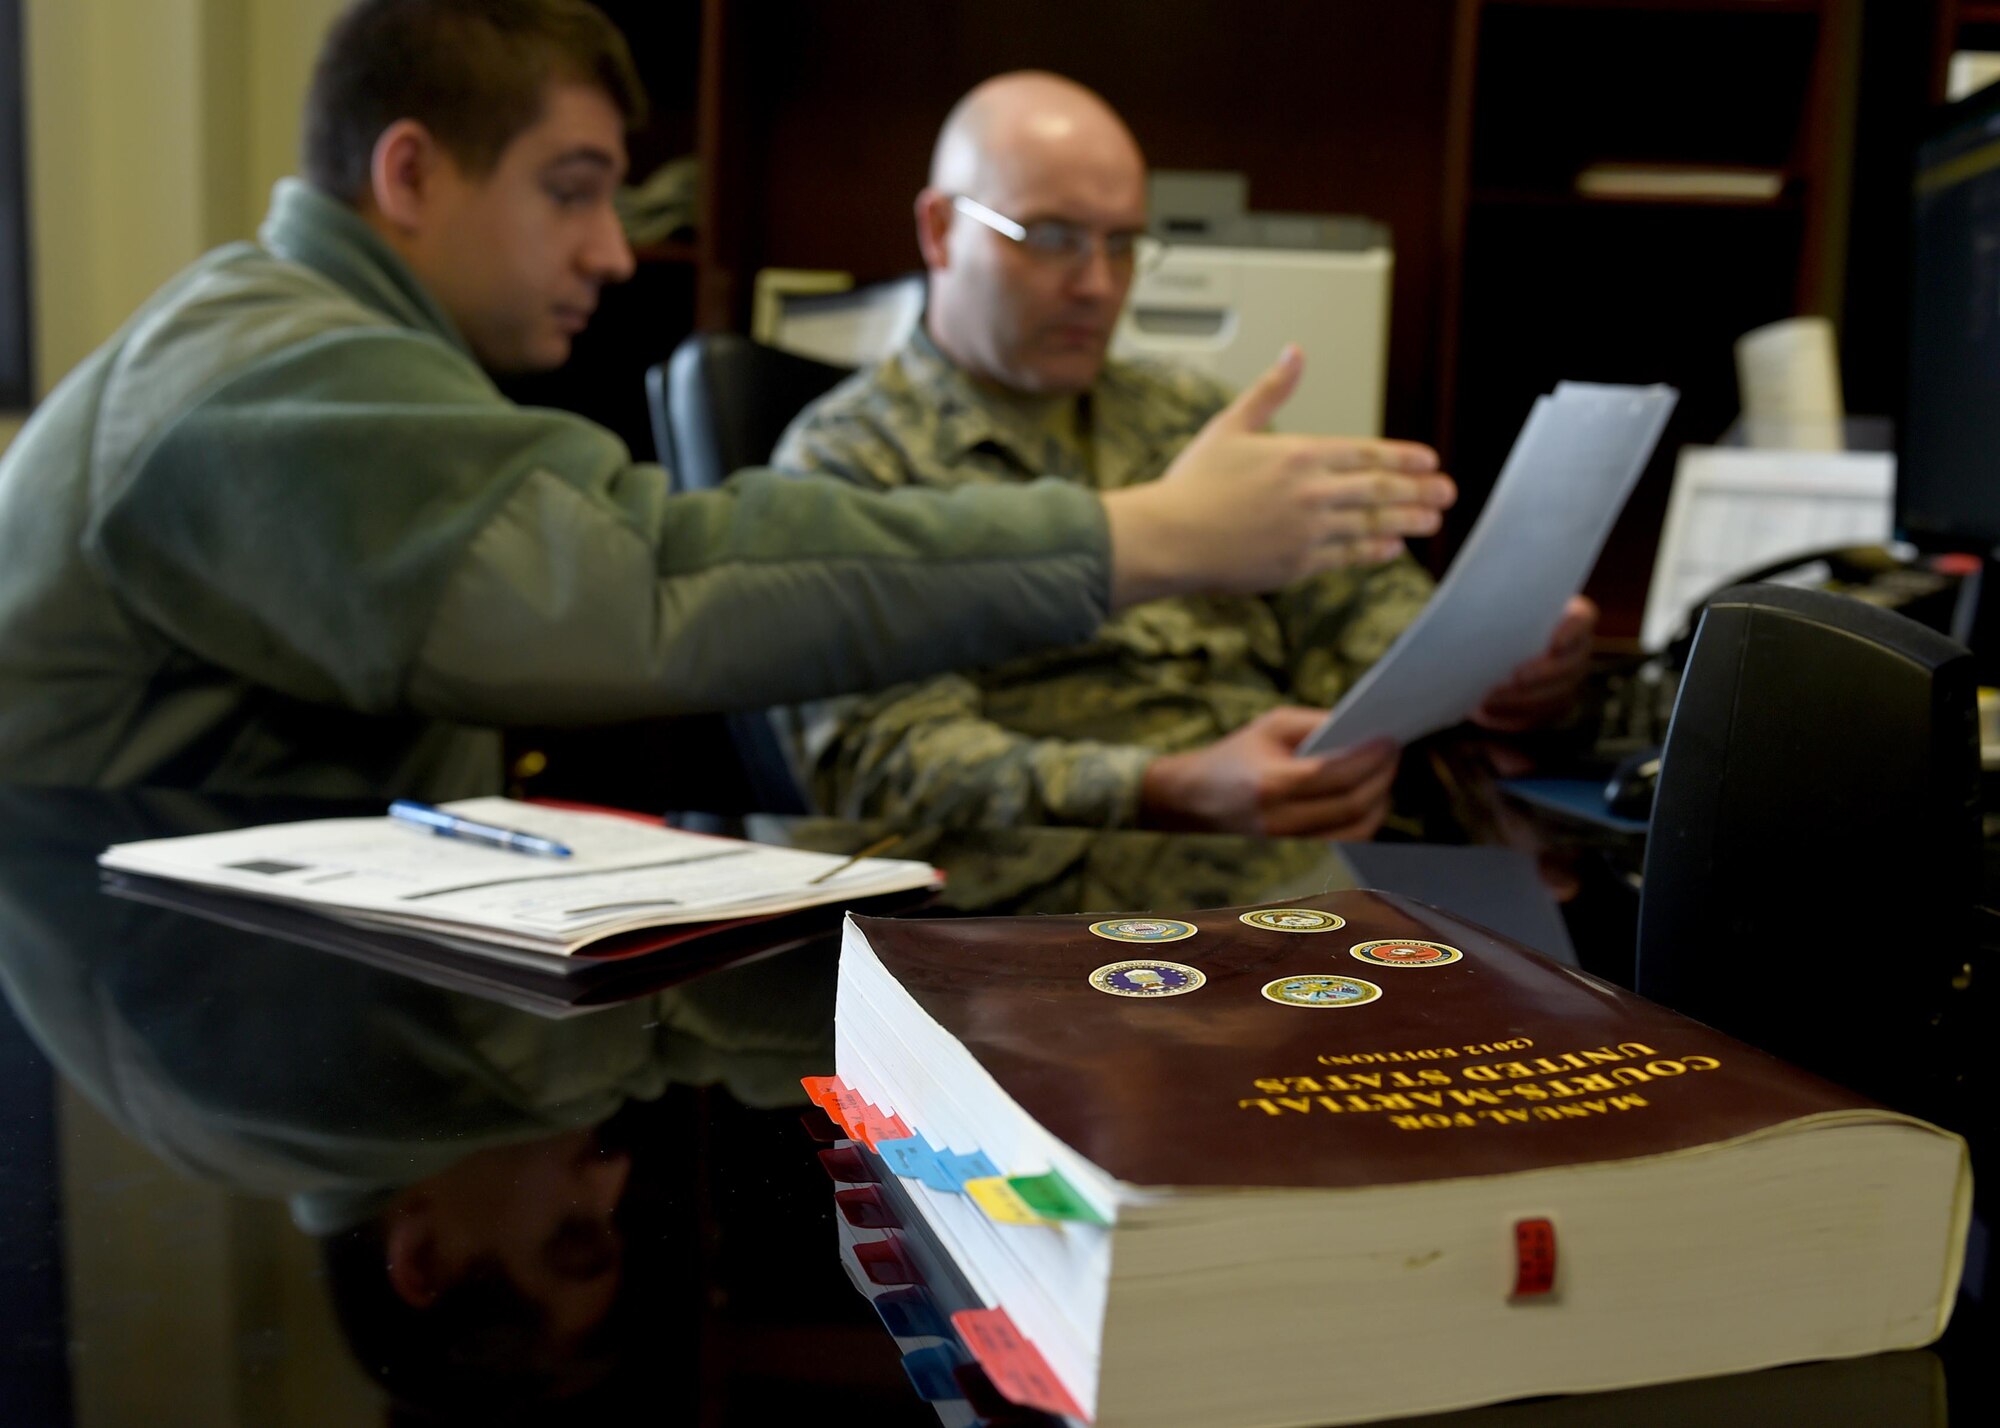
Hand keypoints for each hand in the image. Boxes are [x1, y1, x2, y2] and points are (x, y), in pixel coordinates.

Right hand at [1101, 346, 1455, 607]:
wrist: (1169, 537)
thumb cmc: (1193, 484)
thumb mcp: (1231, 426)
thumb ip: (1271, 391)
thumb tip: (1295, 352)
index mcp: (1299, 454)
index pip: (1367, 453)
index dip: (1403, 459)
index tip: (1428, 461)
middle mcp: (1311, 492)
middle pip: (1379, 489)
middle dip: (1419, 490)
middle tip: (1447, 492)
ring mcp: (1308, 530)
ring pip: (1371, 524)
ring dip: (1407, 521)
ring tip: (1432, 520)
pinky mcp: (1298, 564)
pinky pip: (1347, 556)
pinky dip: (1373, 551)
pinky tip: (1391, 546)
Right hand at [1138, 708, 1399, 839]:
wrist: (1195, 798)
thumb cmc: (1236, 755)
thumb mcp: (1271, 726)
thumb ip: (1317, 724)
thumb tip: (1366, 730)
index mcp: (1270, 784)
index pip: (1333, 775)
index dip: (1368, 759)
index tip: (1389, 741)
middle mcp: (1280, 820)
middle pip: (1350, 805)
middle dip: (1381, 777)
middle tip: (1393, 754)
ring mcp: (1289, 843)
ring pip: (1354, 831)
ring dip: (1379, 802)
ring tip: (1385, 775)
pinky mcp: (1296, 853)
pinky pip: (1345, 842)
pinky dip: (1365, 821)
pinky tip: (1371, 798)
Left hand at [1474, 595, 1597, 732]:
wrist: (1491, 640)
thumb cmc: (1496, 614)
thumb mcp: (1498, 605)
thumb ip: (1498, 606)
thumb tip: (1476, 617)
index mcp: (1572, 617)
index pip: (1582, 621)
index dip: (1571, 633)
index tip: (1552, 644)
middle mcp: (1577, 651)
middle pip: (1571, 666)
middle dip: (1542, 675)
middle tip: (1514, 678)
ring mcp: (1569, 681)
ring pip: (1556, 697)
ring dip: (1522, 700)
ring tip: (1489, 698)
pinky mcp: (1551, 707)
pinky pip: (1537, 717)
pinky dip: (1511, 717)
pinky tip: (1485, 712)